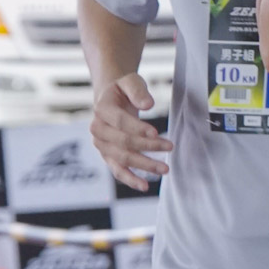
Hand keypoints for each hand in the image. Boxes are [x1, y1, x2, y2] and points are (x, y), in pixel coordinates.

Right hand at [89, 73, 171, 192]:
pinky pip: (118, 171)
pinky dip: (130, 180)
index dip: (138, 128)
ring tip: (165, 168)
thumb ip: (138, 91)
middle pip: (123, 142)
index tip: (157, 132)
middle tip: (170, 147)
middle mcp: (97, 129)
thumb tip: (148, 105)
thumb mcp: (130, 82)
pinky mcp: (108, 156)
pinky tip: (145, 186)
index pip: (120, 122)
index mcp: (101, 109)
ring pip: (122, 159)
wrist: (111, 99)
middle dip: (147, 146)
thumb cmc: (123, 90)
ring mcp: (101, 145)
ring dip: (144, 165)